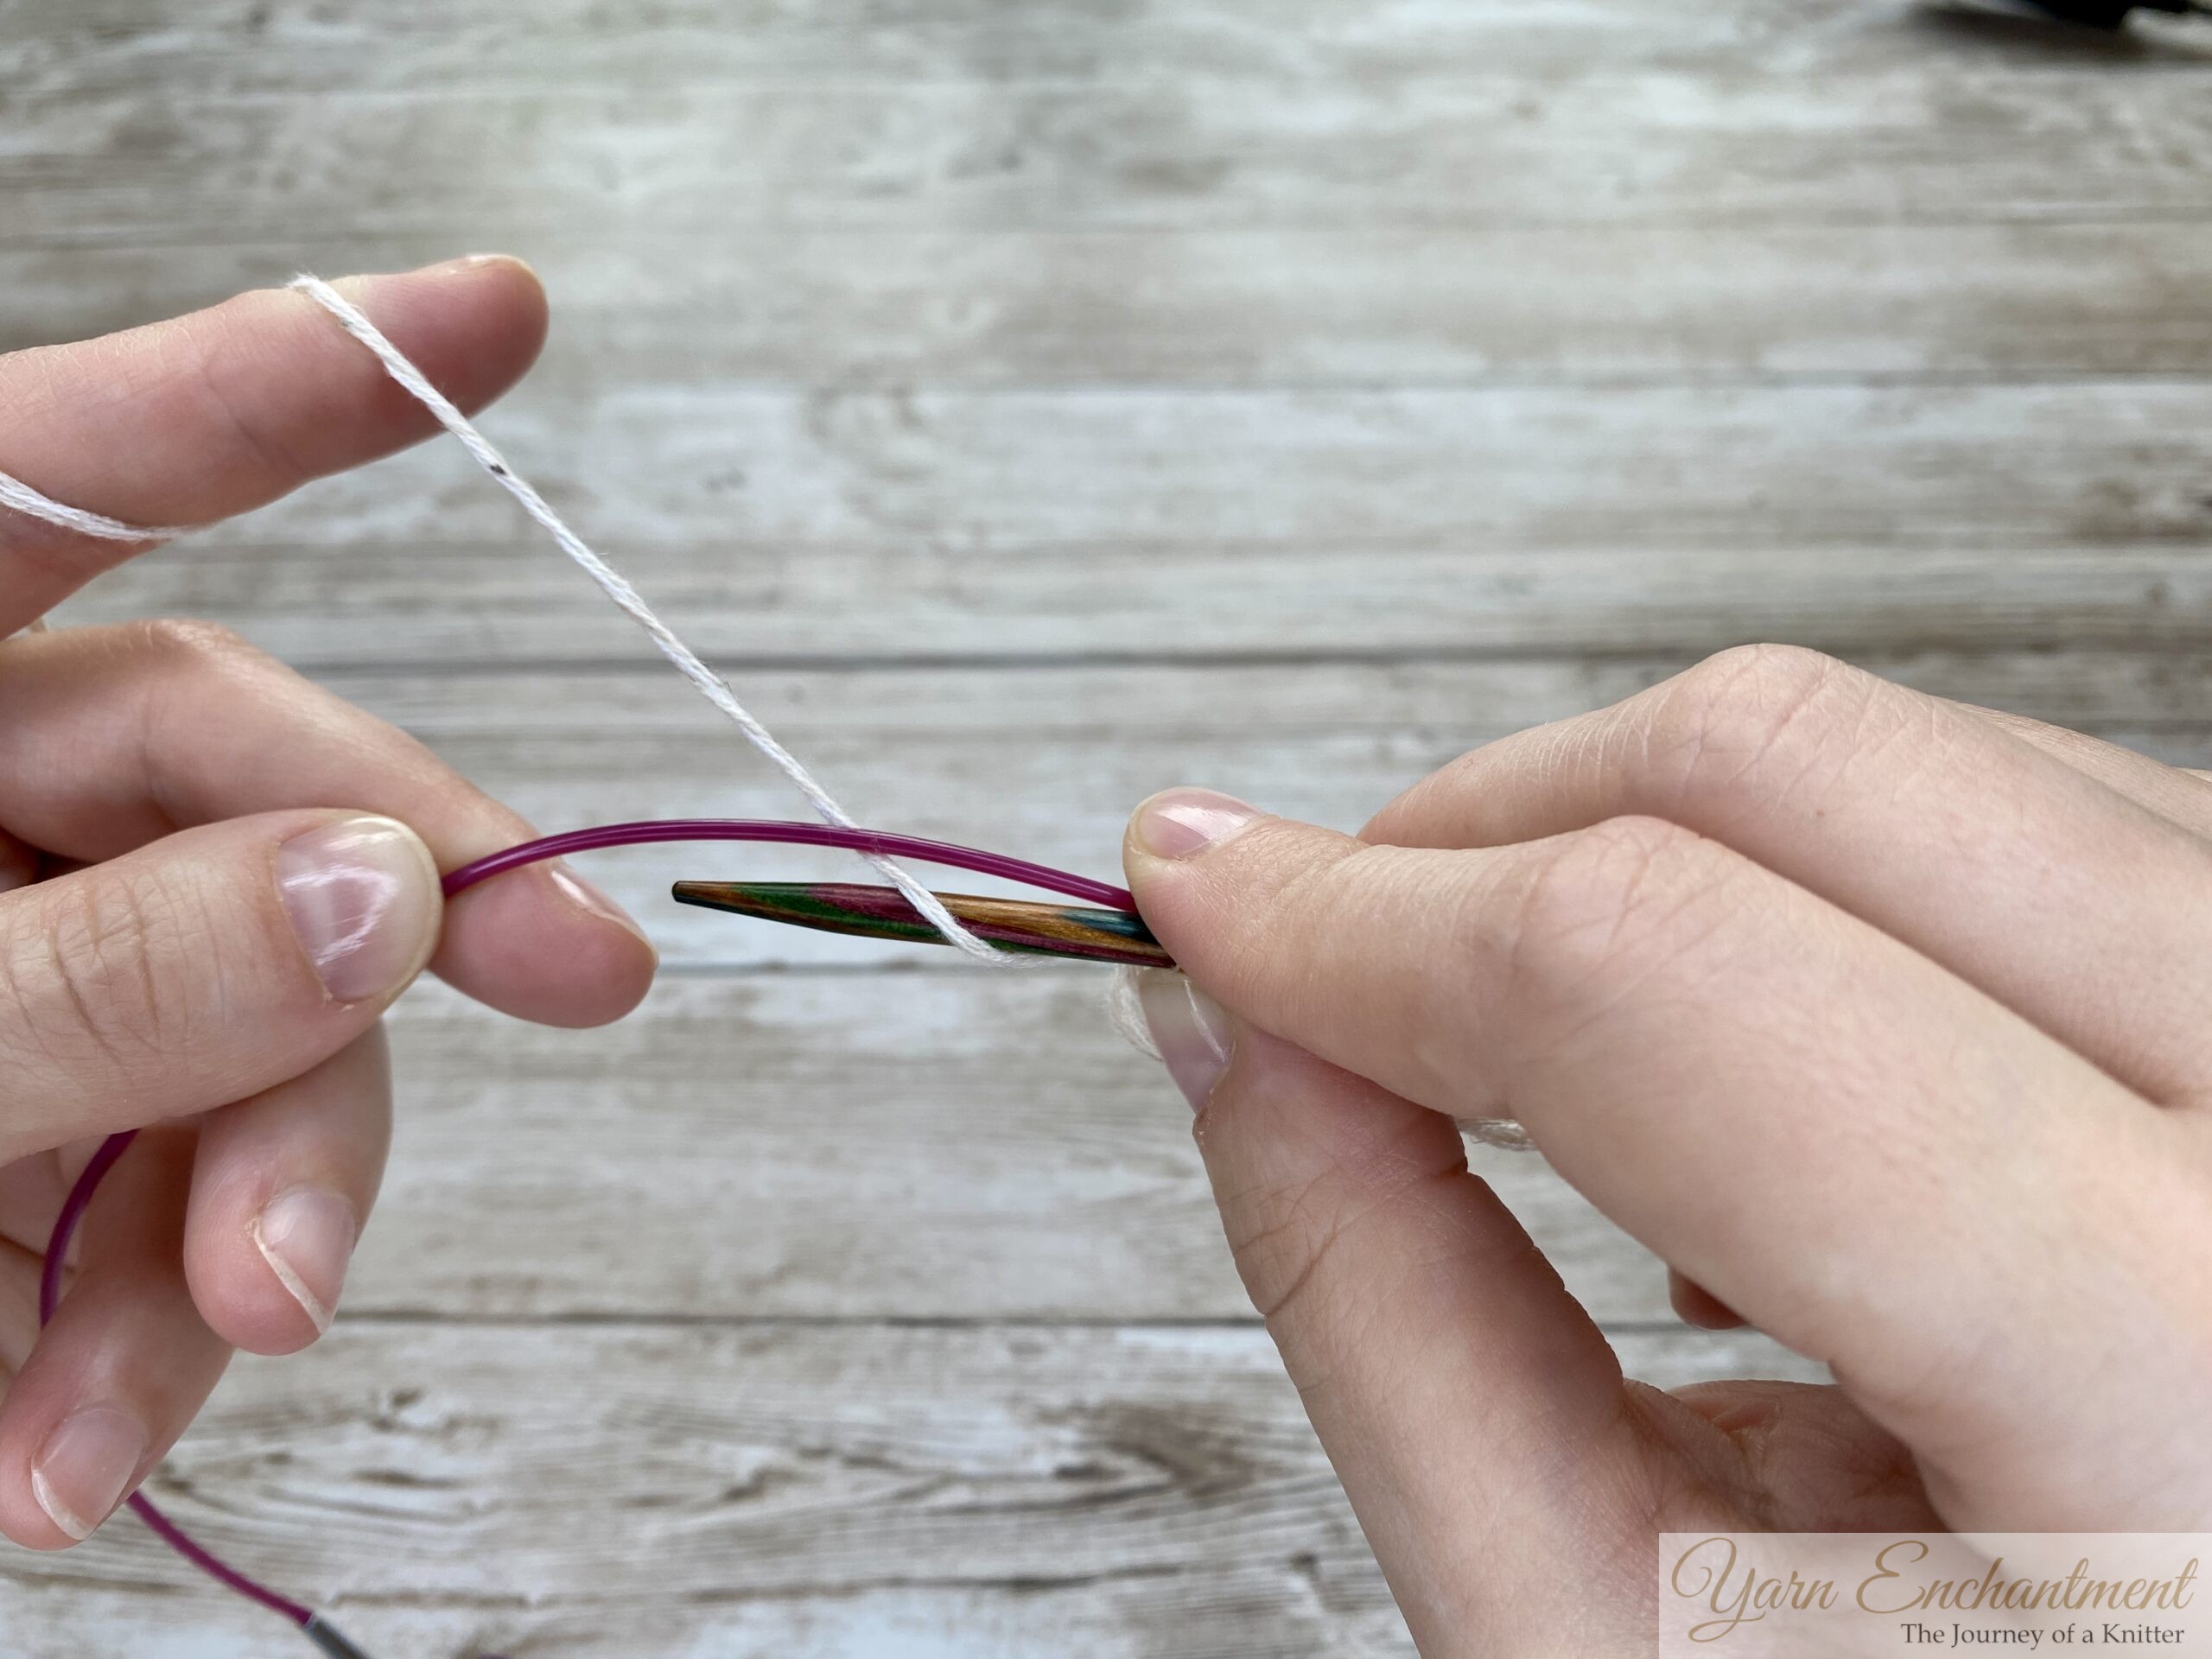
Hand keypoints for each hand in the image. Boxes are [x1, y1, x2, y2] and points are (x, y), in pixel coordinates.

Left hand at [0, 260, 656, 1550]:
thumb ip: (84, 976)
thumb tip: (389, 889)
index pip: (72, 474)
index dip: (290, 386)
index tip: (502, 313)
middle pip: (240, 807)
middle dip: (383, 941)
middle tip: (586, 986)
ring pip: (234, 1043)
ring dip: (239, 1223)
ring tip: (184, 1373)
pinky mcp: (0, 1149)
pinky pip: (139, 1208)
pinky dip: (128, 1338)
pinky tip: (60, 1453)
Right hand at [1123, 644, 2211, 1653]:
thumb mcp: (1624, 1641)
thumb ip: (1394, 1314)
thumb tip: (1234, 1033)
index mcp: (2165, 1373)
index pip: (1661, 985)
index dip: (1366, 917)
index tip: (1202, 901)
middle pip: (1782, 768)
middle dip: (1479, 834)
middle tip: (1337, 957)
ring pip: (1900, 750)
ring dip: (1652, 859)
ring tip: (1593, 1104)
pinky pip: (2015, 803)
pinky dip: (1817, 889)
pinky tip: (1788, 1100)